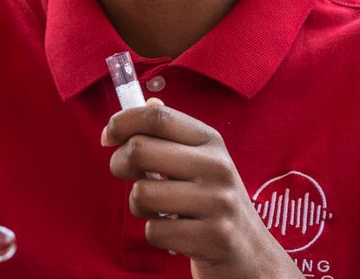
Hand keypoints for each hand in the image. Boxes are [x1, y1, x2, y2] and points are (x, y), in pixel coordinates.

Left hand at [103, 100, 302, 278]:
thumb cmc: (212, 202)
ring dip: (138, 205)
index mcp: (210, 141)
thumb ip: (171, 134)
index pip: (158, 117)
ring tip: (157, 209)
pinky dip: (156, 234)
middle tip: (126, 175)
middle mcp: (217, 166)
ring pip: (141, 193)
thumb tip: (142, 105)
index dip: (123, 122)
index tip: (108, 136)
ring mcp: (217, 203)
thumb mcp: (200, 161)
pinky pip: (155, 230)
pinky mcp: (212, 238)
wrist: (250, 254)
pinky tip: (174, 233)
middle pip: (140, 149)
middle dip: (119, 164)